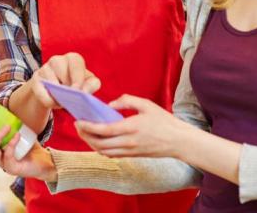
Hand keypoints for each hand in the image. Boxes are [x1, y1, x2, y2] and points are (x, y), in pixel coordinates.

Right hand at [0, 113, 57, 181]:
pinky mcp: (11, 167)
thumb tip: (2, 99)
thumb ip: (9, 117)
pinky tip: (16, 135)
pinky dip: (11, 144)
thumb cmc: (28, 144)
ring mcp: (1, 161)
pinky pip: (7, 156)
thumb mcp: (17, 127)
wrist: (43, 160)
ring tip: (7, 126)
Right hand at [29, 52, 100, 108]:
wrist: (54, 93)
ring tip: (63, 102)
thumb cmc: (74, 86)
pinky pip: (40, 90)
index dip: (78, 77)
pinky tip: (54, 103)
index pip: (76, 61)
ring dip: (57, 93)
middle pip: (60, 66)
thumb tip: (84, 91)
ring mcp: (44, 69)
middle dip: (66, 83)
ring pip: (50, 79)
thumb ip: (91, 85)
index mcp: (73, 58)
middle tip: (71, 97)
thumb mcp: (86, 84)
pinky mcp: (35, 80)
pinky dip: (47, 99)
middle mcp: (57, 60)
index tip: (80, 92)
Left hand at [75, 94, 191, 158]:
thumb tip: (110, 105)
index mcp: (131, 127)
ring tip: (85, 133)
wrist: (178, 141)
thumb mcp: (146, 104)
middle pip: (99, 144)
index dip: (88, 127)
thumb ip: (126, 101)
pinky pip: (112, 155)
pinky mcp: (132, 155)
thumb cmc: (163, 121)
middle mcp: (128, 142)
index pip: (103, 130)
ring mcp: (130, 151)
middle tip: (78, 126)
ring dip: (91, 143)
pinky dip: (101, 149)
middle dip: (85, 136)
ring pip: (104, 152)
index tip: (78, 121)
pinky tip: (98, 141)